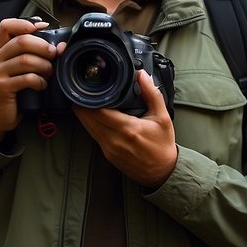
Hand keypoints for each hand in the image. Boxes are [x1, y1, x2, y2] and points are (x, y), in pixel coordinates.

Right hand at [0, 17, 56, 144]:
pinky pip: (26, 78)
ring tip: (50, 73)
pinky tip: (42, 85)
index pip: (6, 26)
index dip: (25, 23)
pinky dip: (39, 81)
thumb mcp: (18, 70)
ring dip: (44, 66)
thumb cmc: (13, 90)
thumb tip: (60, 46)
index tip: (43, 27)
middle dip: (43, 46)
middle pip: (21, 41)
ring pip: (26, 60)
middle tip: (54, 55)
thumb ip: (33, 55)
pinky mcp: (2, 87)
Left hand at [73, 69, 177, 188]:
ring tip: (85, 101)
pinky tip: (93, 117)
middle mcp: (115, 141)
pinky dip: (91, 125)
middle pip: (88, 119)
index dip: (89, 99)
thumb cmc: (163, 145)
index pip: (99, 112)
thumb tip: (142, 75)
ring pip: (88, 128)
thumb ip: (151, 94)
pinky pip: (94, 136)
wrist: (163, 172)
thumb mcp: (162, 117)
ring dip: (85, 115)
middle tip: (82, 91)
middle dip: (83, 105)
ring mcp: (109, 149)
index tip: (88, 88)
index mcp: (129, 129)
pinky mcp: (107, 155)